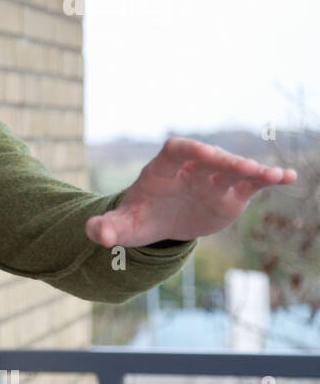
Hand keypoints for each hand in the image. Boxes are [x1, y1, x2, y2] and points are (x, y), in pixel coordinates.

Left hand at [85, 137, 298, 247]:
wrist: (158, 223)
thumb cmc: (138, 218)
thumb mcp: (121, 226)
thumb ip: (106, 228)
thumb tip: (94, 233)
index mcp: (162, 168)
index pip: (175, 150)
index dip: (189, 150)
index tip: (202, 152)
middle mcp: (191, 167)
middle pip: (210, 157)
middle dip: (226, 161)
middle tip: (246, 170)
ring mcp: (213, 177)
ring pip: (234, 169)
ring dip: (253, 170)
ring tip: (274, 176)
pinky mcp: (231, 191)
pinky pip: (251, 182)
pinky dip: (268, 178)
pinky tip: (289, 178)